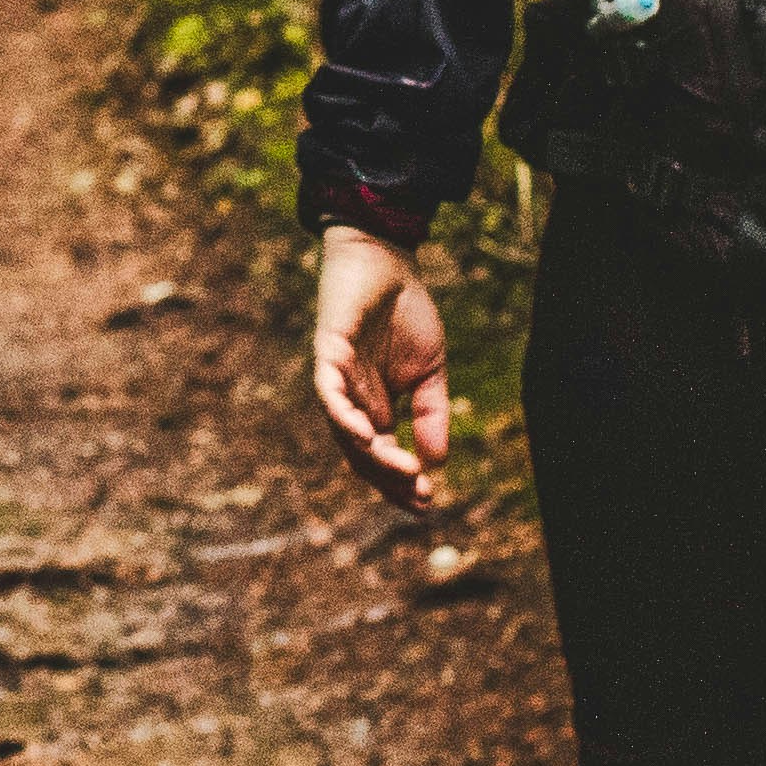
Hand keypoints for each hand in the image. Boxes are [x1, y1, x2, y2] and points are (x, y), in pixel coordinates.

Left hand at [306, 226, 447, 485]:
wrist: (389, 262)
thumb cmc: (406, 313)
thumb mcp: (431, 372)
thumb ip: (431, 415)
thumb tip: (437, 463)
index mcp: (376, 408)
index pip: (381, 457)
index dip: (400, 483)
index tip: (427, 503)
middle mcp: (352, 401)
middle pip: (361, 455)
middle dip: (390, 480)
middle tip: (420, 497)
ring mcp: (337, 379)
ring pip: (344, 431)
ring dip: (373, 456)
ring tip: (404, 473)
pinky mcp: (328, 352)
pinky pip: (329, 392)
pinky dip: (342, 416)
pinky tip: (364, 435)